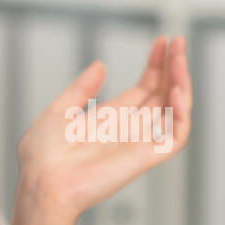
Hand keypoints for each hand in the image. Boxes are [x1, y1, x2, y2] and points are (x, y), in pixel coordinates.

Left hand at [16, 35, 192, 219]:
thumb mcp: (57, 111)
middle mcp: (129, 130)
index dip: (156, 65)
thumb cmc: (42, 157)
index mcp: (110, 119)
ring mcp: (139, 143)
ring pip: (175, 112)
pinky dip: (182, 115)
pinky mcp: (145, 158)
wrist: (41, 183)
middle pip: (163, 95)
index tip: (163, 41)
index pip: (144, 88)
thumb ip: (81, 89)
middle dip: (173, 68)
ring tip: (180, 59)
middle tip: (179, 41)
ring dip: (182, 84)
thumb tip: (100, 65)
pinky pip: (175, 137)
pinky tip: (176, 91)